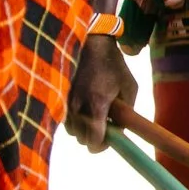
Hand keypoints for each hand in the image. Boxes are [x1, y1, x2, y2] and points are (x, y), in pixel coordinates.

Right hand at [66, 33, 137, 148]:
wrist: (91, 44)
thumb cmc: (113, 66)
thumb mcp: (130, 87)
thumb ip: (127, 112)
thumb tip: (120, 131)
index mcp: (96, 104)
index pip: (93, 140)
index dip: (102, 145)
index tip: (110, 139)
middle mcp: (77, 106)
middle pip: (81, 139)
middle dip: (94, 137)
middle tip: (105, 124)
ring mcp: (65, 102)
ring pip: (72, 131)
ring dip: (83, 129)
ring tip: (94, 114)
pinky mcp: (58, 97)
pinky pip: (65, 120)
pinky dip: (74, 120)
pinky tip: (84, 107)